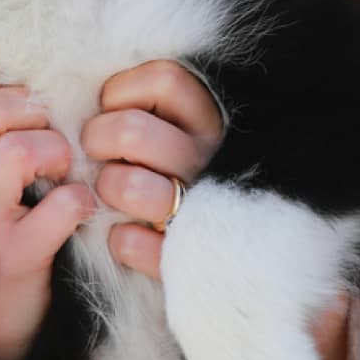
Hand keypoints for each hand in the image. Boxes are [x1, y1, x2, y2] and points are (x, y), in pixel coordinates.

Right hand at [0, 61, 96, 359]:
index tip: (11, 93)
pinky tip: (79, 208)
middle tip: (49, 137)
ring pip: (20, 149)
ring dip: (58, 150)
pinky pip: (60, 204)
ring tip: (63, 171)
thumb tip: (12, 85)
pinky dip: (81, 199)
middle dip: (33, 110)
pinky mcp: (14, 261)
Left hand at [86, 60, 350, 359]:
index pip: (166, 79)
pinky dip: (120, 241)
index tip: (114, 107)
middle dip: (99, 139)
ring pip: (128, 183)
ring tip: (112, 194)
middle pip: (132, 130)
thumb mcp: (195, 140)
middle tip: (100, 152)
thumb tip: (102, 89)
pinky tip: (127, 238)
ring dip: (107, 189)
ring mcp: (203, 212)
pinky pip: (130, 244)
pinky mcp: (186, 263)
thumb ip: (162, 113)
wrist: (260, 280)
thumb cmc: (202, 190)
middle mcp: (215, 161)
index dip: (124, 91)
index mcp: (218, 124)